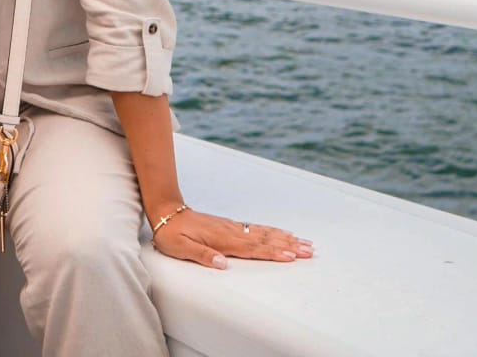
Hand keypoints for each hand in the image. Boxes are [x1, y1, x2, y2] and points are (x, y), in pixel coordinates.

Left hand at [150, 207, 311, 269]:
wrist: (167, 212)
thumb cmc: (172, 233)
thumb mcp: (181, 248)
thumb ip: (202, 255)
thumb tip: (222, 264)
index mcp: (222, 240)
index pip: (253, 249)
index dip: (273, 253)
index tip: (291, 256)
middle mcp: (232, 232)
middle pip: (265, 240)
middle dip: (289, 245)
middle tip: (309, 250)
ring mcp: (233, 227)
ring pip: (264, 233)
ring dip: (285, 238)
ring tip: (304, 242)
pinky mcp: (232, 226)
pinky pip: (257, 229)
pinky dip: (273, 231)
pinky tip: (282, 233)